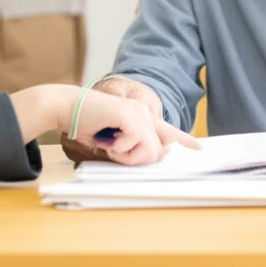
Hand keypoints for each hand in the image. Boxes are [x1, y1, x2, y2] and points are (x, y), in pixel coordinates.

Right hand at [63, 90, 199, 165]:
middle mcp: (143, 111)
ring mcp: (138, 111)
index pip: (166, 129)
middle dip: (135, 159)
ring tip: (110, 143)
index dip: (183, 139)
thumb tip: (158, 153)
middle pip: (156, 150)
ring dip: (127, 155)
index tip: (199, 147)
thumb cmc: (84, 125)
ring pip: (149, 150)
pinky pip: (138, 144)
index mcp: (138, 116)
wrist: (66, 107)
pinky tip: (108, 138)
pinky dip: (121, 148)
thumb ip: (132, 147)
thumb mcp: (111, 141)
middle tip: (113, 150)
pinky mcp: (130, 115)